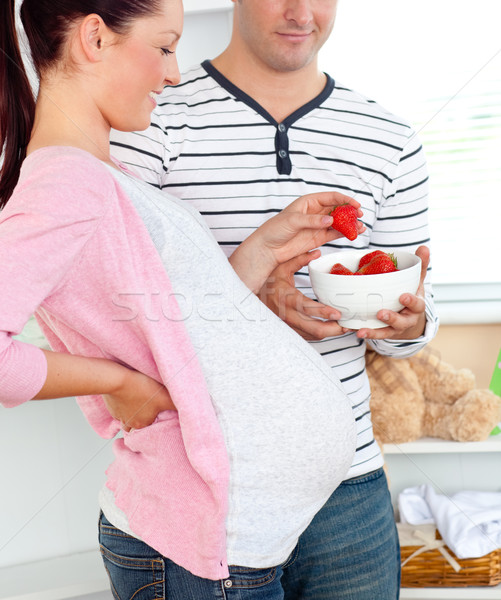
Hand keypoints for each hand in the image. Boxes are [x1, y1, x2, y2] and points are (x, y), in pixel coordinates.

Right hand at [104, 368, 175, 431]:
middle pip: (138, 426)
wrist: (116, 379)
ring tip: (138, 406)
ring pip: (127, 420)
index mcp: (143, 424)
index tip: (159, 414)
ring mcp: (119, 416)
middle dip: (143, 420)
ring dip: (132, 414)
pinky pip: (118, 410)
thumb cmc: (141, 388)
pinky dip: (123, 405)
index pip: (152, 428)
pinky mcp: (111, 406)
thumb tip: (188, 410)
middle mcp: (130, 424)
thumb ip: (176, 405)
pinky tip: (128, 396)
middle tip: (149, 411)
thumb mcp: (165, 397)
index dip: (156, 421)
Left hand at [231, 191, 364, 292]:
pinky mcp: (318, 238)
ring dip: (350, 224)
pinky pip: (335, 234)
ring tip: (360, 227)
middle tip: (360, 216)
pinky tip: (354, 234)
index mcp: (309, 202)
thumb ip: (312, 220)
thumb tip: (329, 219)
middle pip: (338, 209)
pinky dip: (345, 233)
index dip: (345, 199)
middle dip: (350, 212)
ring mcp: (318, 226)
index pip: (331, 197)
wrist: (268, 248)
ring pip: (339, 222)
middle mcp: (315, 213)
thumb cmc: (275, 229)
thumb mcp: (293, 221)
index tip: (355, 204)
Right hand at [259, 250, 348, 340]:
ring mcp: (288, 325)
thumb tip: (316, 252)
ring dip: (330, 332)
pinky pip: (308, 336)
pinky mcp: (290, 330)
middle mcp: (287, 315)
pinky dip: (321, 333)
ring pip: (313, 335)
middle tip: (347, 325)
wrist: (251, 298)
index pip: (306, 308)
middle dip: (333, 329)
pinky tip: (331, 328)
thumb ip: (299, 259)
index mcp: (285, 298)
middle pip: (314, 329)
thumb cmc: (267, 282)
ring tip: (344, 327)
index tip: (338, 313)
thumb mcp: (281, 267)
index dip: (323, 312)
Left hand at [355, 246, 428, 340]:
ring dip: (373, 332)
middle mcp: (406, 320)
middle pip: (401, 322)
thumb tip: (424, 247)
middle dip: (391, 318)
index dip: (411, 301)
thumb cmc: (411, 295)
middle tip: (380, 313)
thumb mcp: (416, 282)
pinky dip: (362, 332)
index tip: (403, 296)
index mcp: (416, 306)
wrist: (410, 320)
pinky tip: (351, 330)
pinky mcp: (382, 333)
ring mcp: (394, 329)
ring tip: (361, 330)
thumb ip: (419, 266)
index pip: (417, 304)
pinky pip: (373, 334)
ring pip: (385, 333)